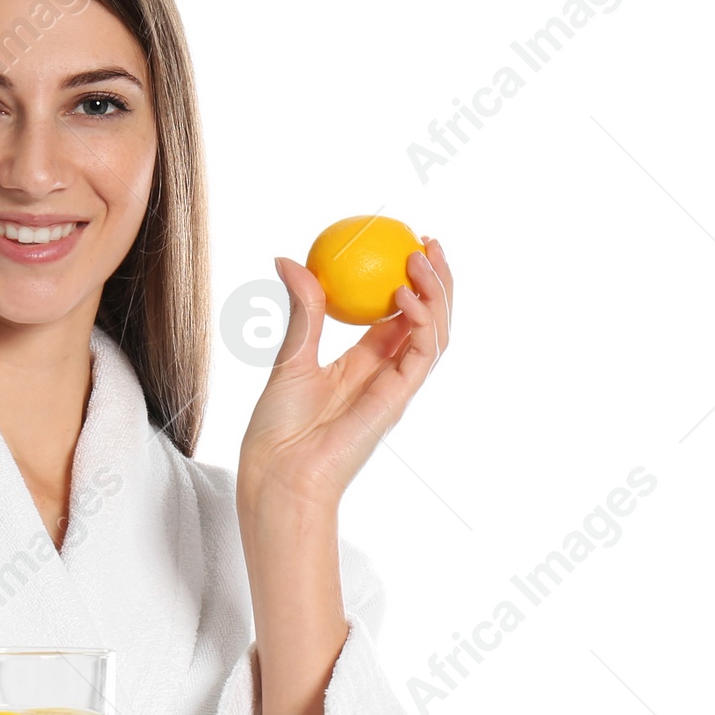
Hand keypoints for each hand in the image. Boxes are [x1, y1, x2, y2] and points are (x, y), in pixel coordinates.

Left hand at [237, 235, 453, 513]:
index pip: (396, 315)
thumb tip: (287, 259)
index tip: (405, 242)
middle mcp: (384, 374)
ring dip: (437, 292)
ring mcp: (395, 387)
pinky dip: (422, 322)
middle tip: (427, 240)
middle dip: (437, 279)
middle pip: (428, 319)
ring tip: (421, 257)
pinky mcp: (398, 399)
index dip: (408, 280)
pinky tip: (406, 296)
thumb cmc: (277, 430)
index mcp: (360, 364)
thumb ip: (302, 310)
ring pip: (436, 332)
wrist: (278, 474)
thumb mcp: (290, 357)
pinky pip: (423, 354)